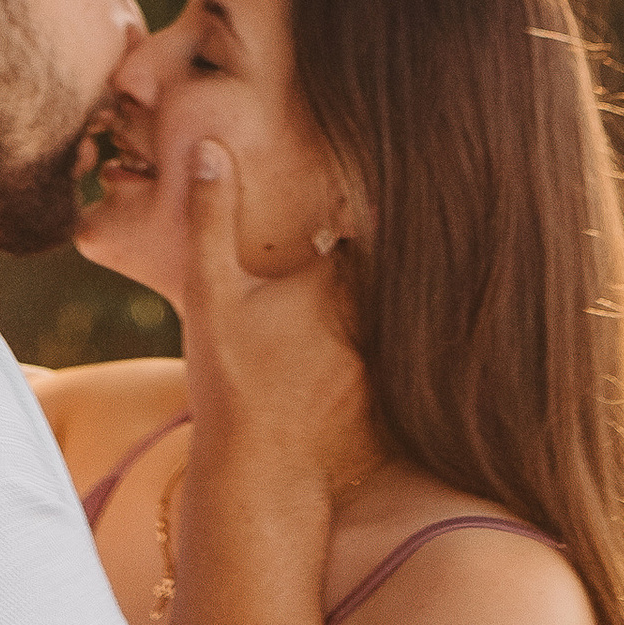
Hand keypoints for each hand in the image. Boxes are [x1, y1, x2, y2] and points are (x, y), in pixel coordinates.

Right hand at [179, 140, 373, 500]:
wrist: (260, 478)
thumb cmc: (230, 381)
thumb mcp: (211, 295)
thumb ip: (210, 218)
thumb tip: (209, 147)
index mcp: (333, 280)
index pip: (365, 221)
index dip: (365, 199)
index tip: (382, 165)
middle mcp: (372, 314)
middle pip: (390, 265)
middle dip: (388, 242)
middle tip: (409, 206)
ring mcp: (389, 358)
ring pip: (400, 312)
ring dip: (397, 298)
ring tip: (414, 264)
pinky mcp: (398, 396)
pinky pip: (408, 358)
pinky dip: (407, 345)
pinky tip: (401, 340)